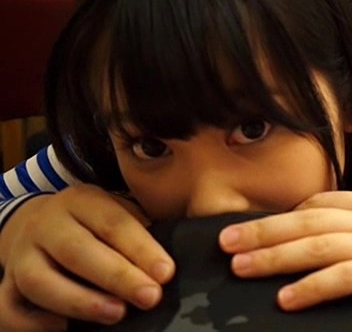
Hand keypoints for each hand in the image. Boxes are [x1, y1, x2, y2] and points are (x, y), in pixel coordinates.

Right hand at [0, 185, 174, 330]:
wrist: (42, 224)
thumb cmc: (97, 225)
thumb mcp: (118, 213)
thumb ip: (140, 233)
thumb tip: (167, 267)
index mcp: (81, 201)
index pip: (113, 223)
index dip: (141, 249)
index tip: (166, 273)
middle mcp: (46, 224)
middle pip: (77, 251)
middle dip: (116, 276)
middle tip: (149, 297)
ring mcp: (21, 254)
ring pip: (38, 280)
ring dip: (79, 301)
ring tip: (116, 314)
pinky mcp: (7, 283)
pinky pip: (8, 306)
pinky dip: (32, 323)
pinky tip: (64, 329)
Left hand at [219, 191, 351, 310]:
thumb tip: (331, 233)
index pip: (316, 203)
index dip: (278, 216)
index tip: (248, 227)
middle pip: (306, 221)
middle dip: (261, 231)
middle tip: (223, 242)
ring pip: (318, 245)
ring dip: (275, 256)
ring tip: (240, 266)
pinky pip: (346, 278)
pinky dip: (313, 286)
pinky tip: (287, 298)